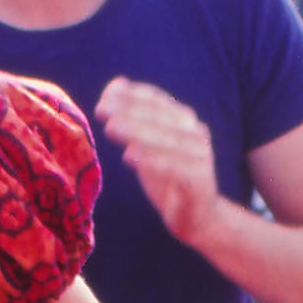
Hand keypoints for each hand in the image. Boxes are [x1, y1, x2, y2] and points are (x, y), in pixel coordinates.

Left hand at [96, 77, 218, 244]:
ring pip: (166, 141)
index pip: (158, 101)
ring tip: (111, 127)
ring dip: (137, 132)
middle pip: (160, 118)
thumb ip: (135, 120)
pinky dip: (152, 161)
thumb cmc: (169, 177)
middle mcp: (195, 135)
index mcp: (184, 122)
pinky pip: (174, 169)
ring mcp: (200, 158)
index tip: (106, 95)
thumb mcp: (148, 145)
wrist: (198, 217)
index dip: (132, 95)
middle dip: (129, 111)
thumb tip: (115, 85)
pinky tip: (129, 156)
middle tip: (102, 110)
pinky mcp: (198, 183)